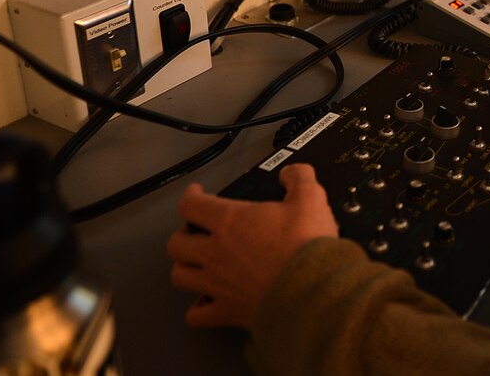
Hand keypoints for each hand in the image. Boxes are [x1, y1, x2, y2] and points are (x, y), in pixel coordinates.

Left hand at [167, 163, 337, 328]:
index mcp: (229, 222)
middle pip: (176, 243)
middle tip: (195, 231)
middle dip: (182, 234)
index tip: (196, 193)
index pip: (191, 205)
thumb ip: (299, 178)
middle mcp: (215, 253)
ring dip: (184, 267)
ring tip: (196, 263)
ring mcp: (217, 284)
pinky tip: (206, 302)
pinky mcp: (227, 311)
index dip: (191, 196)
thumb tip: (292, 172)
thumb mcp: (310, 199)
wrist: (312, 291)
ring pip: (180, 276)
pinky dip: (197, 309)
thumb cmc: (305, 246)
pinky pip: (197, 315)